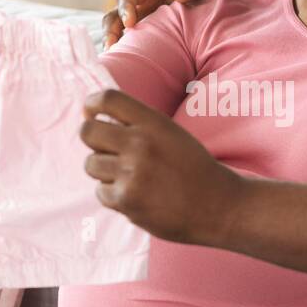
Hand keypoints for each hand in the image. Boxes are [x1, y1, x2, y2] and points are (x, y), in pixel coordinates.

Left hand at [80, 89, 246, 245]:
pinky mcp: (126, 200)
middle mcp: (139, 144)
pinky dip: (114, 195)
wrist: (217, 206)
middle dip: (91, 139)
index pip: (108, 99)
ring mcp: (131, 173)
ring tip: (129, 177)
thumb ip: (138, 124)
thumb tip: (92, 115)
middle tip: (104, 149)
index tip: (91, 113)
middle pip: (88, 131)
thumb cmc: (193, 169)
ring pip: (91, 164)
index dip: (92, 104)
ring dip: (104, 170)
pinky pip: (101, 192)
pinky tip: (136, 196)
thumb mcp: (171, 134)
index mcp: (153, 123)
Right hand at [101, 0, 225, 49]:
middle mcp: (140, 2)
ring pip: (118, 30)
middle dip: (111, 30)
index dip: (125, 7)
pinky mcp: (146, 34)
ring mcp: (141, 19)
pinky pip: (131, 43)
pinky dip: (126, 53)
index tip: (130, 23)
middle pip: (115, 14)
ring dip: (114, 44)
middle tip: (112, 47)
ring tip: (115, 61)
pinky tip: (127, 68)